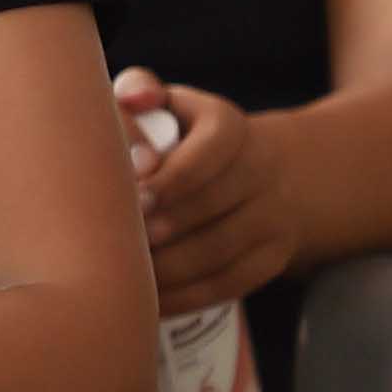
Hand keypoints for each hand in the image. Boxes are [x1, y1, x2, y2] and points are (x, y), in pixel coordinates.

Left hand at [114, 69, 297, 314]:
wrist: (257, 173)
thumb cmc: (181, 138)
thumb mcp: (166, 105)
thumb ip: (141, 90)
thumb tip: (138, 100)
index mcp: (229, 126)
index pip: (215, 144)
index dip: (176, 174)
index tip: (136, 197)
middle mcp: (261, 170)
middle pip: (215, 204)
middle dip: (165, 228)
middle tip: (119, 243)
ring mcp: (273, 217)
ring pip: (221, 251)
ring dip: (169, 268)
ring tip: (125, 275)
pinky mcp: (271, 258)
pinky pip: (230, 284)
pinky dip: (186, 297)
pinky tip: (147, 301)